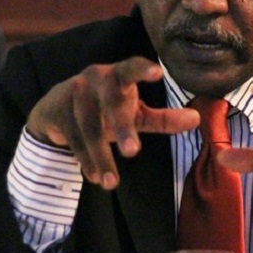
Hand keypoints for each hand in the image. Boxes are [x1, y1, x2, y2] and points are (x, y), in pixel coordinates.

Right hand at [27, 56, 199, 189]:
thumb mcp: (135, 112)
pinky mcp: (57, 111)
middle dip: (121, 128)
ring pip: (90, 128)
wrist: (55, 110)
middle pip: (110, 103)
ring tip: (111, 184)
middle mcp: (95, 79)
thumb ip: (164, 118)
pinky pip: (73, 139)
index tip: (158, 72)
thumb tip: (196, 119)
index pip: (131, 67)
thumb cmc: (106, 108)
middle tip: (133, 152)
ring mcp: (74, 94)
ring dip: (101, 157)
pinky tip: (94, 177)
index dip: (143, 69)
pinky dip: (85, 160)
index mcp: (118, 74)